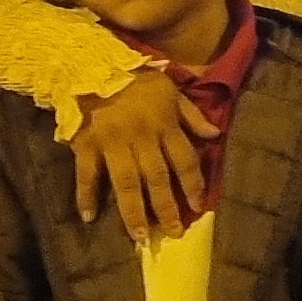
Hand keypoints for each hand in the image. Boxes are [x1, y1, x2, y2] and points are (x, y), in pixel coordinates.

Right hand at [73, 70, 220, 239]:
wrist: (91, 63)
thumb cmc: (135, 79)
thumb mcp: (170, 89)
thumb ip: (191, 115)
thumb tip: (216, 134)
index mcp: (163, 124)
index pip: (184, 160)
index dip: (193, 185)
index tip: (198, 207)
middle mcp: (141, 137)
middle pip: (156, 178)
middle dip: (166, 208)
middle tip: (173, 233)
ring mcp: (112, 143)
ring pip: (126, 182)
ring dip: (133, 211)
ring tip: (139, 236)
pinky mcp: (86, 145)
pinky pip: (86, 174)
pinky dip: (85, 195)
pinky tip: (88, 217)